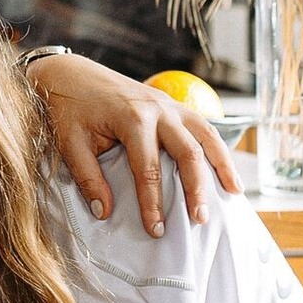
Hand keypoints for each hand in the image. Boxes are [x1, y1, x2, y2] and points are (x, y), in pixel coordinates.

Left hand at [28, 52, 238, 236]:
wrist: (68, 72)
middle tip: (201, 219)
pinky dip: (217, 147)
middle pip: (187, 152)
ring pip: (206, 135)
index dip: (153, 202)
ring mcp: (168, 103)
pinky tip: (225, 168)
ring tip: (234, 193)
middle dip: (197, 188)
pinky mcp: (171, 103)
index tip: (155, 229)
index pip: (148, 169)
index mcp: (131, 118)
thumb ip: (88, 178)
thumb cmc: (68, 108)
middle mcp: (157, 109)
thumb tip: (104, 212)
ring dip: (222, 165)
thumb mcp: (70, 143)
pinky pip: (202, 126)